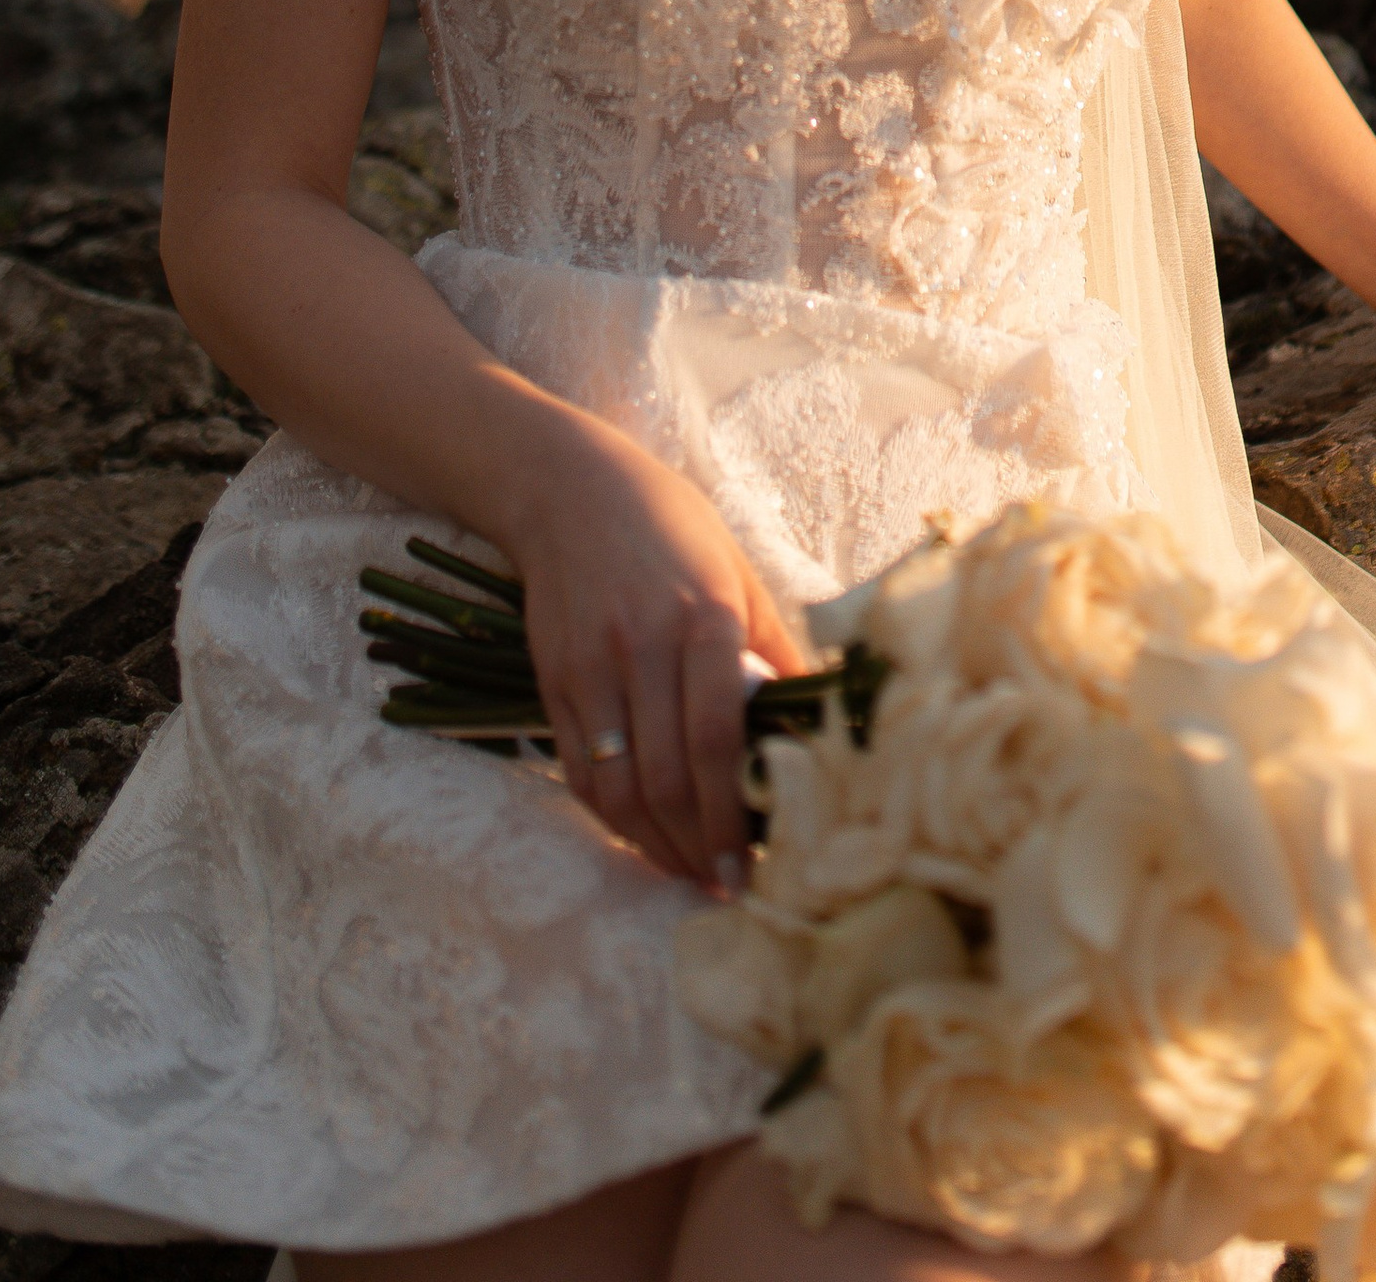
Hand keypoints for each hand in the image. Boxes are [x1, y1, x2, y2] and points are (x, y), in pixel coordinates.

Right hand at [501, 409, 800, 889]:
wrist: (569, 488)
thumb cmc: (670, 526)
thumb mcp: (737, 572)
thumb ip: (773, 649)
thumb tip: (821, 720)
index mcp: (702, 617)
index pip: (716, 738)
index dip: (732, 813)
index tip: (753, 863)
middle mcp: (642, 646)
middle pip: (666, 778)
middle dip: (698, 847)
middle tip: (726, 886)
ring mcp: (590, 668)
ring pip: (617, 788)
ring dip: (654, 847)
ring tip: (689, 874)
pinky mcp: (554, 681)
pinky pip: (579, 772)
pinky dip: (611, 819)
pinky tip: (644, 837)